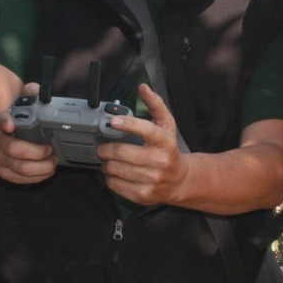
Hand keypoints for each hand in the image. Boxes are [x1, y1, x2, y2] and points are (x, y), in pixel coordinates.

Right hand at [0, 81, 57, 183]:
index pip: (1, 120)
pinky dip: (35, 178)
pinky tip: (47, 172)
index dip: (5, 122)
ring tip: (53, 162)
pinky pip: (18, 179)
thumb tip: (37, 90)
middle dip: (36, 152)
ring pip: (18, 167)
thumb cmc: (15, 121)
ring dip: (40, 167)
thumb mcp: (21, 103)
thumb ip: (30, 93)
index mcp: (2, 121)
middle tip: (49, 149)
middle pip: (13, 149)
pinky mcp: (4, 171)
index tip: (11, 124)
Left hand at [99, 84, 190, 205]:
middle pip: (122, 153)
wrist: (180, 180)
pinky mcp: (143, 195)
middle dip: (106, 149)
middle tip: (102, 148)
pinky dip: (110, 178)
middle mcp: (159, 161)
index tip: (114, 121)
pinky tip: (115, 173)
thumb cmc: (169, 149)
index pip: (146, 130)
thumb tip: (143, 87)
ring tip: (108, 160)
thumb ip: (155, 105)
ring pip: (115, 169)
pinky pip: (115, 184)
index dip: (128, 124)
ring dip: (106, 163)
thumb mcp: (167, 125)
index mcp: (165, 142)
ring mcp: (151, 180)